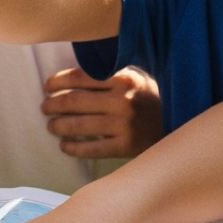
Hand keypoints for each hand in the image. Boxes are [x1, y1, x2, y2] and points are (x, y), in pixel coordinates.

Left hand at [42, 66, 161, 161]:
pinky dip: (74, 148)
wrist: (177, 125)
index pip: (80, 77)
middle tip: (45, 108)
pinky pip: (92, 149)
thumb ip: (108, 74)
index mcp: (122, 79)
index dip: (58, 81)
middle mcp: (122, 100)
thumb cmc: (149, 99)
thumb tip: (70, 76)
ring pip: (80, 126)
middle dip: (53, 105)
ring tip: (52, 126)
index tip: (47, 86)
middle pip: (74, 101)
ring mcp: (124, 125)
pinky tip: (64, 146)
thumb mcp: (135, 78)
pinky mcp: (126, 146)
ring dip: (59, 126)